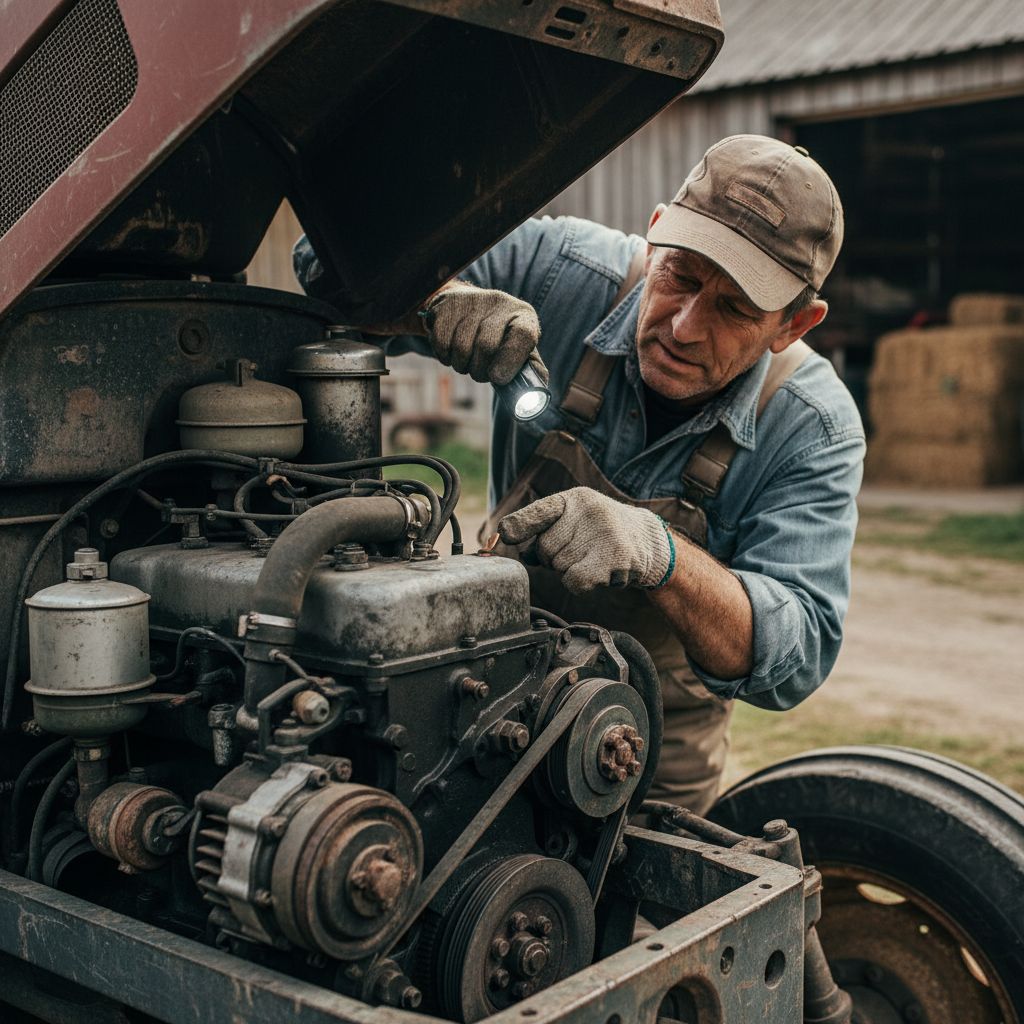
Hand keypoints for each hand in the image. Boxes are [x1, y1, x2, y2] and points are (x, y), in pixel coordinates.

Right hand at [421, 285, 546, 385]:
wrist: (466, 306)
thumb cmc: (499, 336)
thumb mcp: (520, 347)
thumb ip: (529, 369)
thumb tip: (535, 397)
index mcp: (523, 315)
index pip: (523, 335)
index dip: (511, 361)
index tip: (498, 378)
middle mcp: (500, 303)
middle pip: (487, 346)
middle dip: (480, 370)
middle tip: (479, 374)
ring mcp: (472, 301)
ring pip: (461, 347)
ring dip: (461, 365)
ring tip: (467, 362)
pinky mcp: (447, 305)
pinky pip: (442, 343)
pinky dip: (445, 356)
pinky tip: (452, 352)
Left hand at [498, 487, 673, 594]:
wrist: (645, 542)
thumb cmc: (599, 533)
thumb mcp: (572, 522)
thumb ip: (542, 531)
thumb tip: (518, 549)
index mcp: (575, 499)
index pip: (542, 511)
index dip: (522, 523)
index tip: (506, 533)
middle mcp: (590, 511)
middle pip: (544, 548)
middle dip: (552, 557)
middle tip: (577, 551)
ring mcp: (604, 534)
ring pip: (558, 566)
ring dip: (568, 570)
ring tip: (591, 558)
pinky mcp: (615, 559)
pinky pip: (574, 581)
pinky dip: (577, 582)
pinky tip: (596, 572)